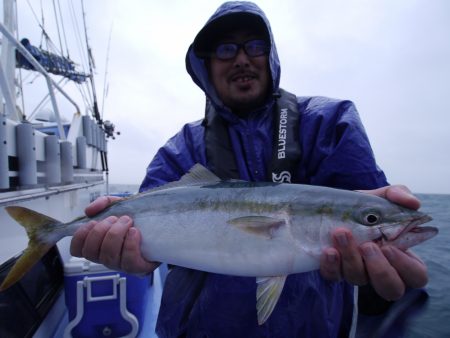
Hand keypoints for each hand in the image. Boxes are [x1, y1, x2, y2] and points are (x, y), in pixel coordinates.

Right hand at [70, 196, 157, 274]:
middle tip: (115, 218)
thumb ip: (104, 203)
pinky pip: (129, 261)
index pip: (77, 250)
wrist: (162, 225)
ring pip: (109, 256)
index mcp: (99, 245)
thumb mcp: (119, 205)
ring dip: (116, 234)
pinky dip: (130, 244)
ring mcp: (122, 265)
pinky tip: (135, 232)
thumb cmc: (137, 218)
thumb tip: (89, 210)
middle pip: (92, 252)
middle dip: (101, 231)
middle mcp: (107, 258)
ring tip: (127, 220)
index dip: (80, 237)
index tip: (93, 222)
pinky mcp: (139, 269)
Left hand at [320, 185, 427, 299]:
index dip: (405, 267)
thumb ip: (398, 195)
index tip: (389, 247)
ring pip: (359, 280)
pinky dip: (331, 266)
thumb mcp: (382, 197)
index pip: (415, 276)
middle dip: (379, 269)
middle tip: (367, 246)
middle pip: (390, 288)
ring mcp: (357, 273)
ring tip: (341, 234)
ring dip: (350, 258)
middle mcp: (381, 271)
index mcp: (402, 257)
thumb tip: (413, 202)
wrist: (335, 206)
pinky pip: (334, 277)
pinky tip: (328, 250)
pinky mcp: (335, 271)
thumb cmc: (366, 207)